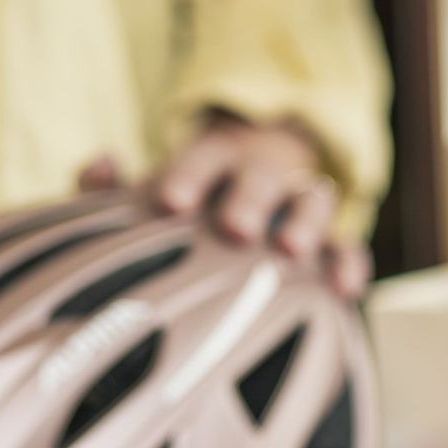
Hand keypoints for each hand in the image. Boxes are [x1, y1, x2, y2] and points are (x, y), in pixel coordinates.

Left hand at [78, 113, 371, 297]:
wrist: (252, 191)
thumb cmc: (194, 201)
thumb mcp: (152, 190)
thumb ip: (113, 188)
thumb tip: (98, 163)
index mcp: (215, 159)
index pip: (202, 157)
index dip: (188, 175)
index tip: (170, 204)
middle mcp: (261, 175)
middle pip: (260, 176)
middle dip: (248, 197)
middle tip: (235, 226)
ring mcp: (299, 204)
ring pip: (311, 200)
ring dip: (305, 220)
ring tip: (291, 248)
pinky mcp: (331, 240)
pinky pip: (347, 246)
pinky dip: (349, 264)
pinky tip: (343, 290)